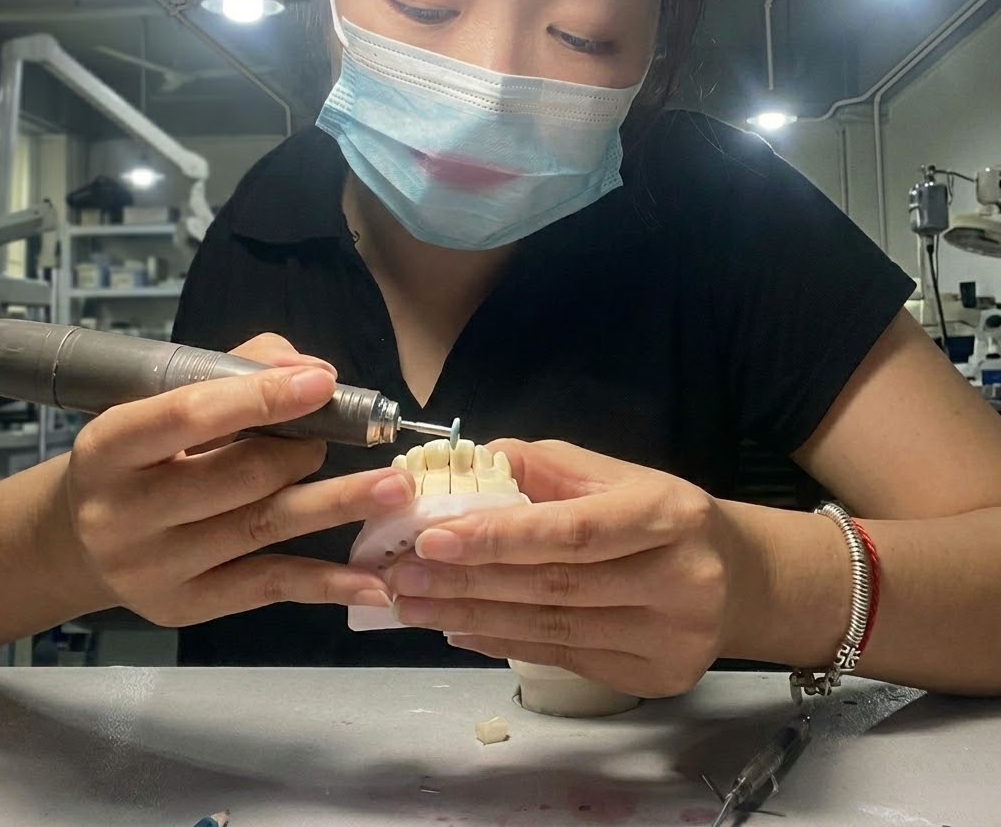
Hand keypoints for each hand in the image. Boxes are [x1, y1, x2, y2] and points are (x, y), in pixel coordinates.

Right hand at [48, 333, 413, 626]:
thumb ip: (238, 370)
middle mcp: (123, 511)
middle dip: (303, 452)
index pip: (189, 415)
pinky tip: (372, 580)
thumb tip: (314, 371)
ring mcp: (152, 567)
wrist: (76, 541)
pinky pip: (267, 587)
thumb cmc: (139, 457)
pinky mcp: (185, 606)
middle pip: (238, 476)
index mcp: (111, 445)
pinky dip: (326, 583)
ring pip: (261, 527)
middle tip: (341, 438)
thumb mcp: (163, 401)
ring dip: (336, 505)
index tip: (323, 384)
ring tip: (394, 489)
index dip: (260, 398)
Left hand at [386, 439, 736, 697]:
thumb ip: (543, 467)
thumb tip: (466, 465)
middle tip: (403, 575)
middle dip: (468, 581)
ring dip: (472, 617)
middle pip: (555, 587)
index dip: (499, 537)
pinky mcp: (658, 677)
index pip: (572, 531)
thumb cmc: (662, 515)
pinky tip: (460, 629)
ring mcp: (671, 639)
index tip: (432, 536)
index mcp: (667, 515)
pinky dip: (503, 644)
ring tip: (416, 604)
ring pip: (552, 631)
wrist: (738, 581)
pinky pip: (563, 660)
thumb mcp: (614, 474)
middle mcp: (678, 581)